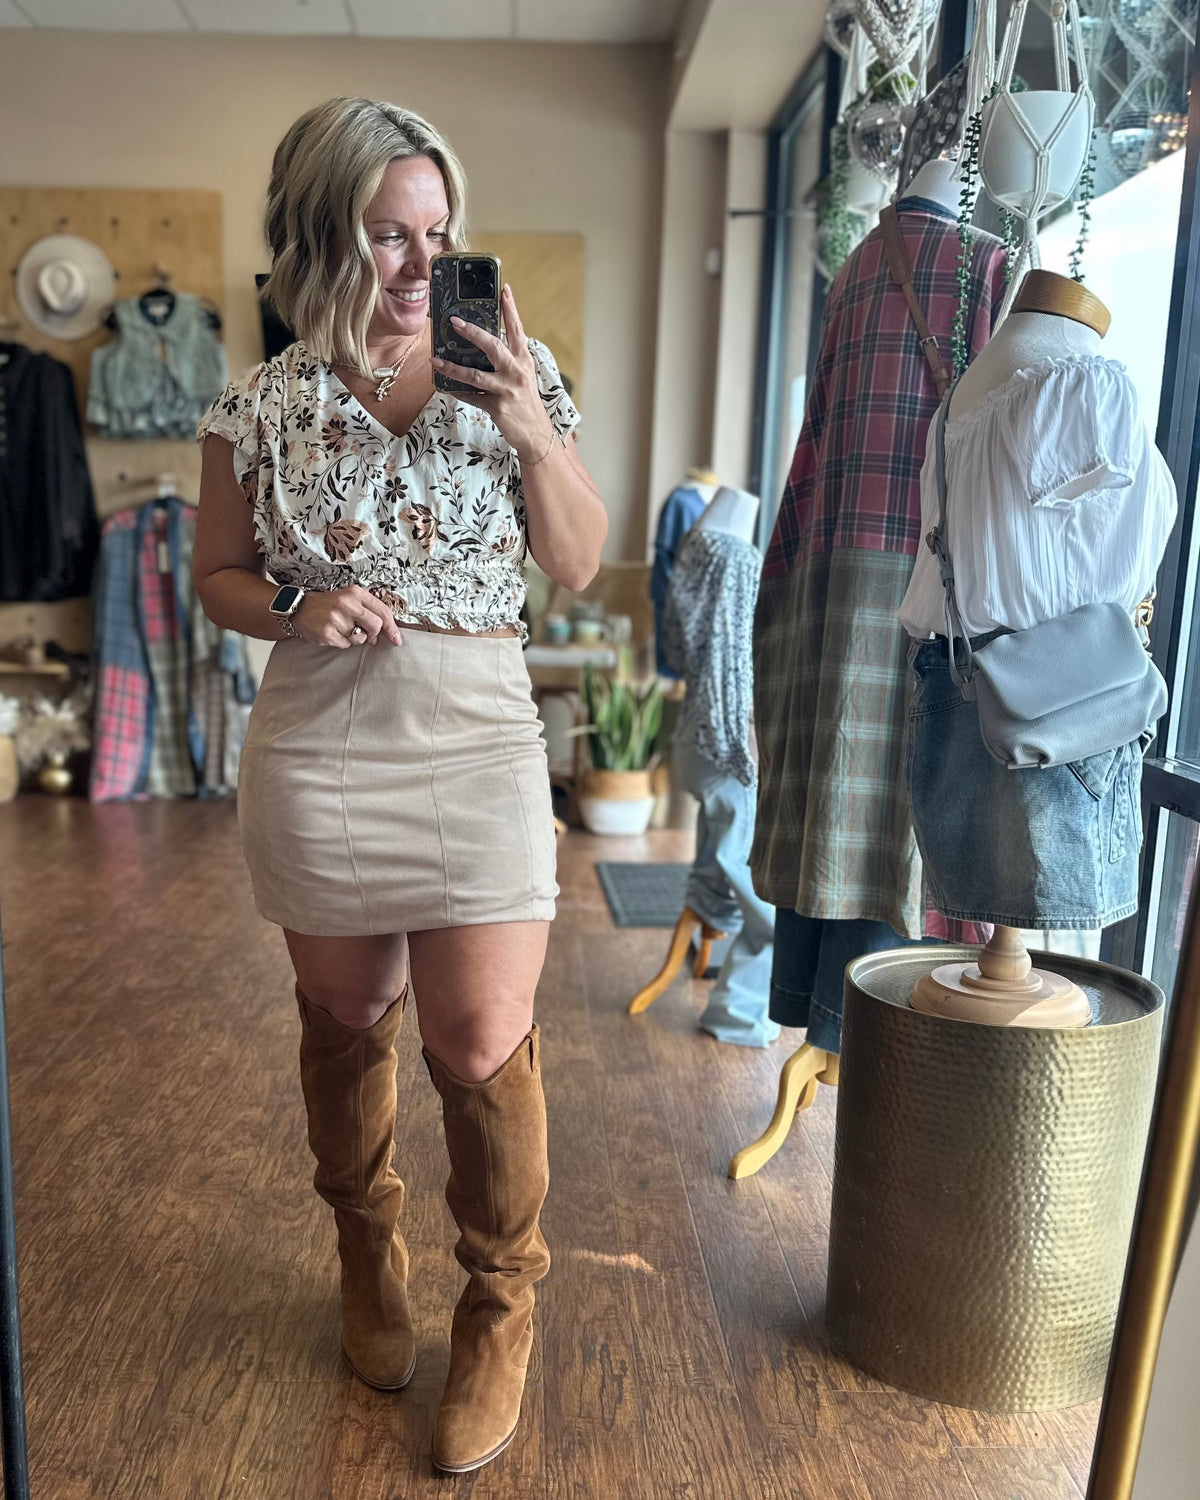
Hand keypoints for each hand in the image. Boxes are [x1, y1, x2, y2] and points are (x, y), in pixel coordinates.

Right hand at [293, 586, 404, 648]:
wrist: (301, 608)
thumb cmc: (329, 604)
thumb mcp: (350, 598)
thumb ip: (369, 609)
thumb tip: (386, 630)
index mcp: (356, 593)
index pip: (383, 611)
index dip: (392, 627)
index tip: (397, 638)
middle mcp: (346, 604)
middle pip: (375, 625)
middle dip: (374, 634)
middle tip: (367, 635)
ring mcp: (336, 619)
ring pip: (360, 638)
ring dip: (355, 638)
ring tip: (343, 629)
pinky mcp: (328, 633)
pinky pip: (346, 645)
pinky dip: (343, 642)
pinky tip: (334, 633)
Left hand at [431, 284, 554, 461]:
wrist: (536, 433)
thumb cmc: (526, 401)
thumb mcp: (522, 375)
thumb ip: (508, 359)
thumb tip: (482, 343)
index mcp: (523, 360)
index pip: (517, 329)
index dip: (510, 309)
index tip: (503, 289)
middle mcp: (516, 372)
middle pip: (493, 346)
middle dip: (472, 332)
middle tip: (454, 321)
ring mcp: (507, 390)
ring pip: (475, 374)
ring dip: (452, 367)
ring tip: (435, 360)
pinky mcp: (498, 407)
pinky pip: (472, 396)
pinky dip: (457, 392)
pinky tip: (445, 387)